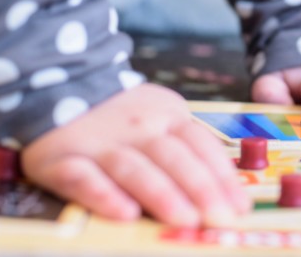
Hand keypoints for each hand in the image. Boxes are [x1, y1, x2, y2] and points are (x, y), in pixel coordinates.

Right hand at [21, 84, 250, 225]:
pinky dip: (104, 196)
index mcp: (168, 115)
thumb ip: (188, 150)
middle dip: (200, 189)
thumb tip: (227, 196)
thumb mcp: (161, 117)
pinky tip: (124, 214)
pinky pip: (84, 178)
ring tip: (185, 220)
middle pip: (173, 158)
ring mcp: (100, 143)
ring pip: (134, 169)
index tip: (240, 207)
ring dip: (162, 194)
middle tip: (219, 219)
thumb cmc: (121, 115)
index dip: (223, 177)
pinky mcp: (63, 159)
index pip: (201, 146)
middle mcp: (138, 127)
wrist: (60, 80)